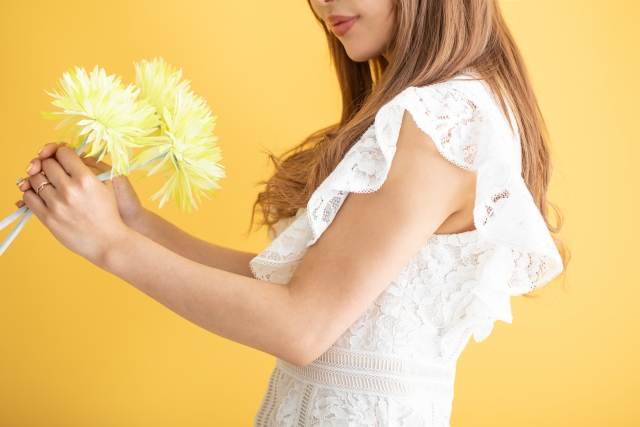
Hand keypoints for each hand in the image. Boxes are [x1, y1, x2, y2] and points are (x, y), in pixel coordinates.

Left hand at [21, 145, 131, 264]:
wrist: (108, 242)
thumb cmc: (108, 213)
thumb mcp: (108, 185)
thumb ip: (90, 167)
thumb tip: (67, 153)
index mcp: (86, 179)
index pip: (63, 153)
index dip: (61, 153)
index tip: (62, 158)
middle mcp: (70, 190)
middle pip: (47, 164)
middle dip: (49, 164)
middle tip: (54, 170)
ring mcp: (57, 204)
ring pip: (35, 179)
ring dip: (39, 178)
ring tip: (47, 183)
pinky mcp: (48, 218)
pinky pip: (29, 197)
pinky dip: (31, 192)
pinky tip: (40, 195)